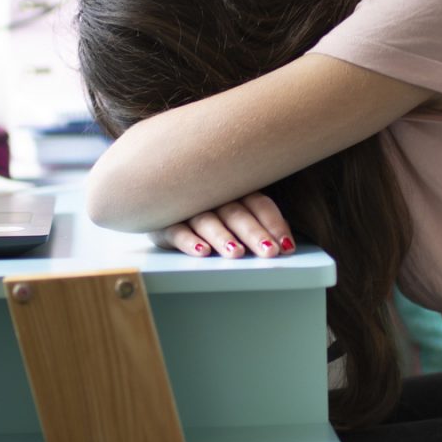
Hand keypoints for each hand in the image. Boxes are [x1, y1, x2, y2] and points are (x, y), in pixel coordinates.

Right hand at [149, 192, 295, 258]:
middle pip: (236, 213)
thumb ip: (257, 221)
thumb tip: (286, 241)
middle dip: (253, 233)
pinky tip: (202, 251)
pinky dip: (189, 241)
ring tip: (236, 252)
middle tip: (268, 251)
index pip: (259, 203)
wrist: (155, 191)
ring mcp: (187, 207)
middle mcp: (212, 194)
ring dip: (222, 236)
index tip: (287, 245)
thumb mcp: (232, 207)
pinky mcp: (164, 221)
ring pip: (207, 220)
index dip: (273, 223)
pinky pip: (176, 230)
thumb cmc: (205, 204)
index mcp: (234, 189)